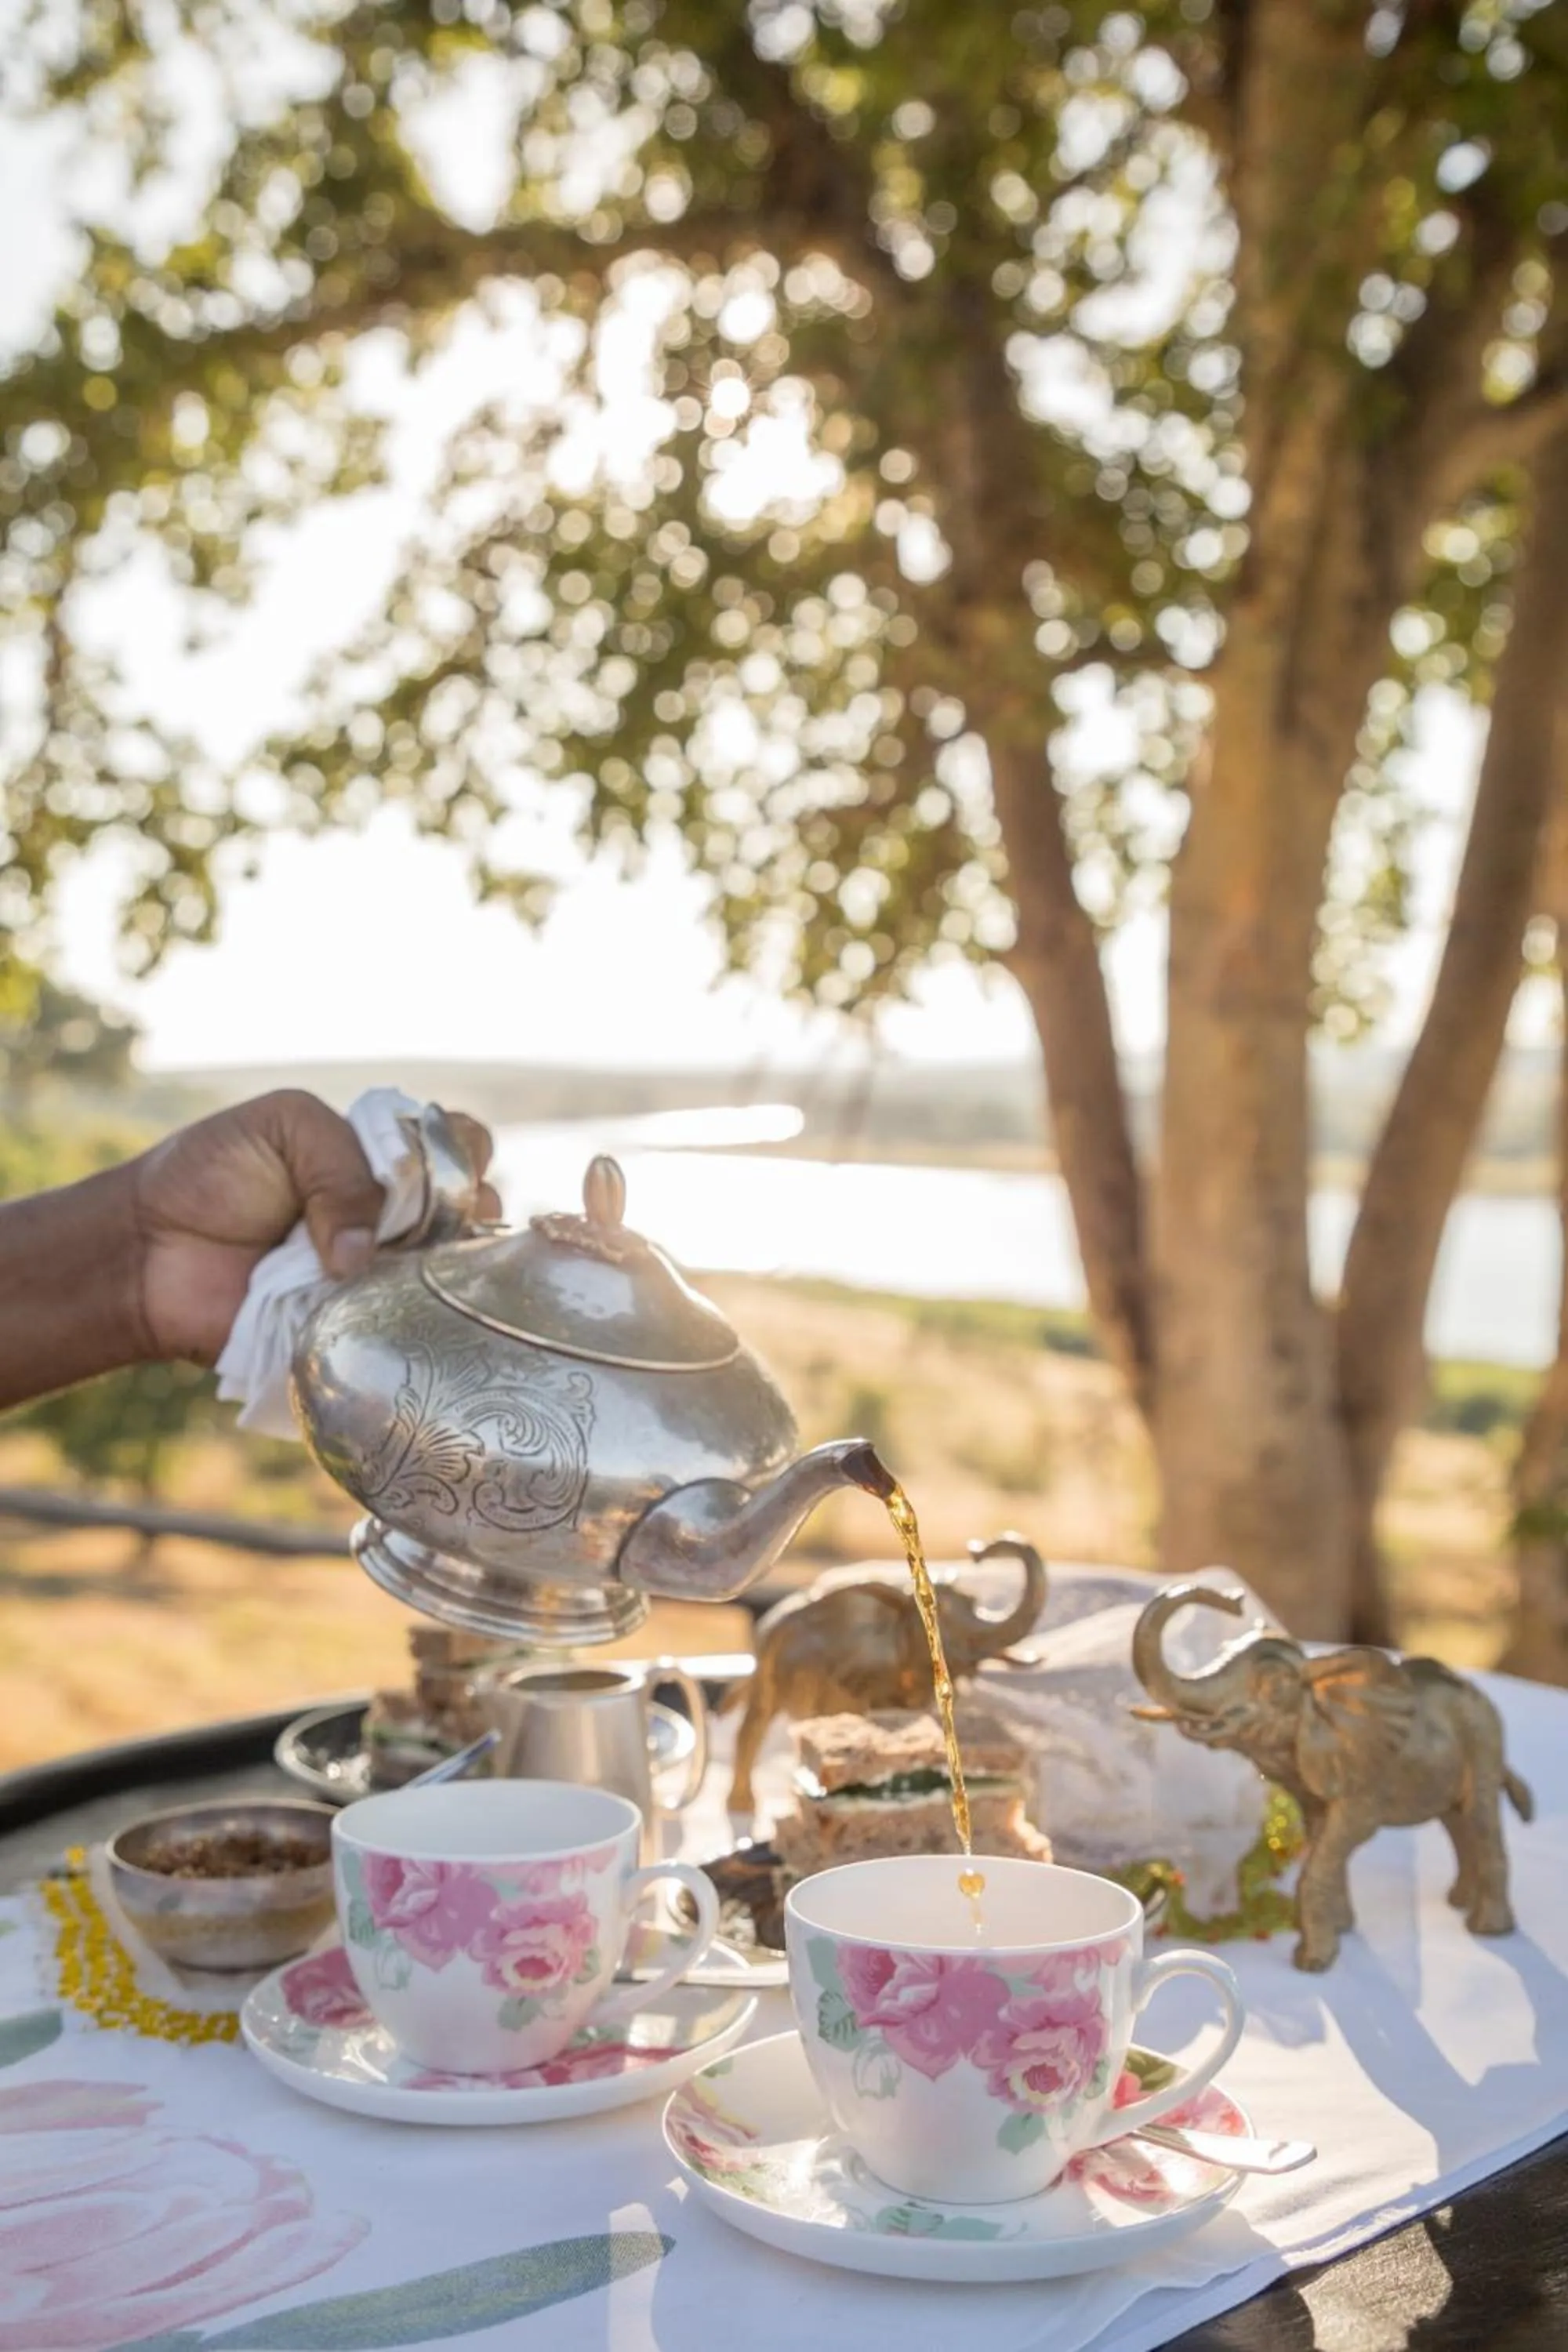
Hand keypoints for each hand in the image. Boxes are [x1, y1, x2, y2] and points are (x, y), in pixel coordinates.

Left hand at [129, 1090, 499, 1365]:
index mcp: (383, 1156)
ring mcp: (384, 1275)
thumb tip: (363, 1256)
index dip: (463, 1154)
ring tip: (395, 1264)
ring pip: (453, 1275)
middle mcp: (396, 1216)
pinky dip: (398, 1317)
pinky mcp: (361, 1330)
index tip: (435, 1168)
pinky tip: (381, 1306)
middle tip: (420, 1221)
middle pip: (475, 1209)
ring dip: (437, 1267)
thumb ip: (342, 1166)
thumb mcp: (285, 1128)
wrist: (149, 1252)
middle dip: (463, 1210)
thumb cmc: (211, 1174)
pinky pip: (404, 1330)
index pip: (460, 1145)